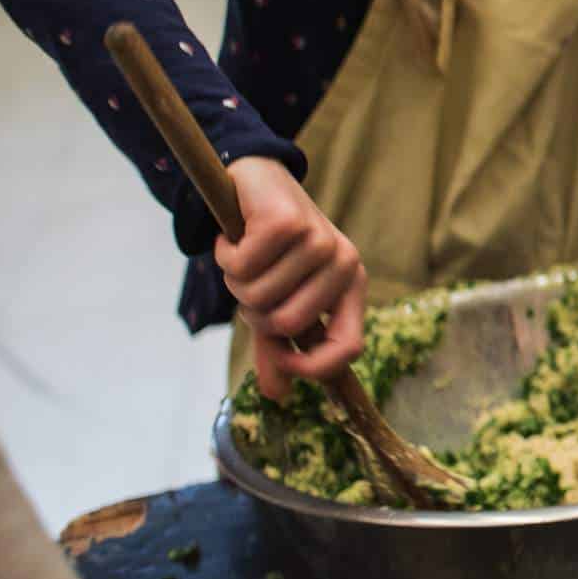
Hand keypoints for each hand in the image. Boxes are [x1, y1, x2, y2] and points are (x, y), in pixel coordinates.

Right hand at [214, 157, 366, 401]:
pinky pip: (241, 266)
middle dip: (252, 311)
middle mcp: (344, 264)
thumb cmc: (273, 249)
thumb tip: (279, 396)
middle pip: (284, 323)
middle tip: (253, 281)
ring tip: (246, 255)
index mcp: (351, 287)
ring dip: (236, 280)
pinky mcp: (288, 222)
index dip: (310, 367)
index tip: (280, 358)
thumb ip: (280, 346)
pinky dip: (226, 255)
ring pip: (257, 295)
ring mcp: (320, 241)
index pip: (349, 347)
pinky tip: (237, 236)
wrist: (257, 182)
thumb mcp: (280, 298)